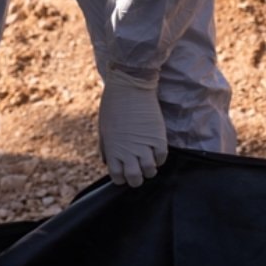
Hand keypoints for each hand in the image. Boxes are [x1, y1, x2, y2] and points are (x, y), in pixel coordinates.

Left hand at [99, 68, 167, 187]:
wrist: (130, 86)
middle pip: (135, 178)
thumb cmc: (113, 105)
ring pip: (150, 171)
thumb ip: (106, 147)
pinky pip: (162, 157)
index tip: (124, 173)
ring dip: (149, 170)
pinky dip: (159, 159)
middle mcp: (128, 151)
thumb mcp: (104, 128)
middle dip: (136, 179)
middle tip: (138, 172)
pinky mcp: (158, 137)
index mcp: (113, 149)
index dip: (121, 178)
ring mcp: (145, 145)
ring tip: (148, 163)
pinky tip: (156, 152)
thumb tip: (108, 161)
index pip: (118, 176)